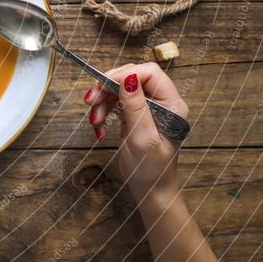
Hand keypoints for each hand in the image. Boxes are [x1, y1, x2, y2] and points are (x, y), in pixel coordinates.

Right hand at [84, 63, 188, 202]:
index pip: (149, 73)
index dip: (126, 74)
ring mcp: (146, 107)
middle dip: (107, 87)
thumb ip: (136, 106)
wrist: (149, 188)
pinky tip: (99, 127)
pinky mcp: (134, 114)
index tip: (104, 84)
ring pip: (118, 89)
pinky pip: (113, 101)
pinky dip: (102, 112)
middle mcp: (161, 102)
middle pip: (130, 78)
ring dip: (101, 101)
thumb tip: (128, 78)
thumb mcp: (142, 137)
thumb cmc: (152, 168)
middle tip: (91, 100)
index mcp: (171, 104)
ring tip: (94, 121)